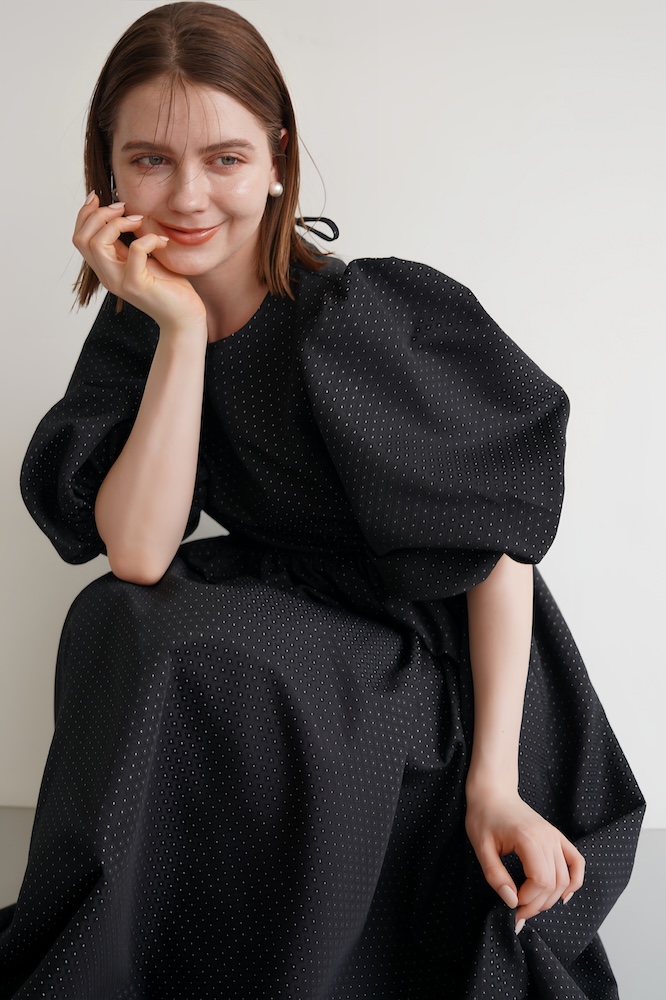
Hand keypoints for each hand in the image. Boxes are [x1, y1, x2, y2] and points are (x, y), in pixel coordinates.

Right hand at [73, 193, 206, 331]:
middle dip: (99, 214)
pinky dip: (148, 238)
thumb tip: (121, 211)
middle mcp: (107, 276)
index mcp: (106, 268)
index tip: (99, 196)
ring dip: (116, 223)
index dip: (84, 214)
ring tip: (139, 220)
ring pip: (97, 243)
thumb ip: (128, 241)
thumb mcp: (143, 258)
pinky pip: (135, 250)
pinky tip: (162, 241)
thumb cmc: (169, 287)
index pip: (80, 238)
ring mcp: (119, 282)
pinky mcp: (137, 285)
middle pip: (82, 238)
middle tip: (123, 207)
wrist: (185, 317)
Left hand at [464, 784, 584, 929]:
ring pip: (566, 877)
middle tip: (519, 912)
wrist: (493, 792)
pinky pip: (576, 862)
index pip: (540, 881)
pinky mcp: (557, 836)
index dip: (528, 900)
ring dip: (552, 898)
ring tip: (532, 904)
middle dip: (537, 904)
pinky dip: (574, 881)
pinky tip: (563, 896)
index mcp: (528, 838)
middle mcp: (547, 837)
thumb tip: (512, 902)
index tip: (511, 904)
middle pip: (554, 883)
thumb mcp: (481, 847)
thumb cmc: (484, 817)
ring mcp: (555, 836)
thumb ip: (496, 876)